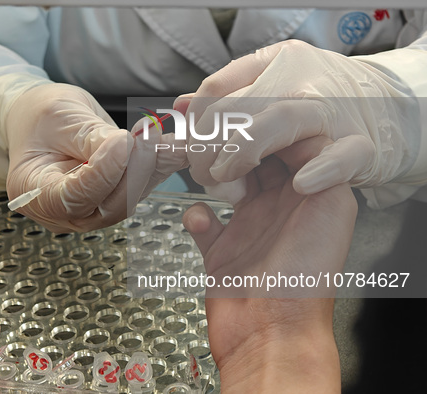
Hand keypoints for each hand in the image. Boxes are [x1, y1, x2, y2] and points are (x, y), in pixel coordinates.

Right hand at [5, 83, 185, 232]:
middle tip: (149, 135)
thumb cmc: (40, 117)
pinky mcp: (114, 198)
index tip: (122, 141)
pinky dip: (157, 165)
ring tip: (160, 134)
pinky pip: (139, 187)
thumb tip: (128, 147)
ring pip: (130, 199)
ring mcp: (91, 210)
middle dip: (135, 170)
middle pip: (109, 206)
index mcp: (36, 194)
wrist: (43, 119)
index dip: (103, 173)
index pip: (74, 198)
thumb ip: (91, 138)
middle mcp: (64, 212)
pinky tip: (170, 144)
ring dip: (151, 167)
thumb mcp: (59, 117)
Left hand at [180, 39, 416, 205]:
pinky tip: (302, 184)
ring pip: (284, 118)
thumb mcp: (265, 97)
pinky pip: (345, 154)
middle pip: (239, 104)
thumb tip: (180, 106)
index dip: (195, 122)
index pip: (217, 87)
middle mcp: (301, 82)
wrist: (385, 109)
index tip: (188, 145)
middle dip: (209, 143)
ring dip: (245, 149)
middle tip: (203, 172)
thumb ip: (223, 104)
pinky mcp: (361, 146)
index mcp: (274, 66)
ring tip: (228, 178)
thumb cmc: (313, 109)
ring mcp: (331, 113)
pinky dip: (323, 168)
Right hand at [183, 137, 356, 391]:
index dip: (265, 126)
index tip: (244, 115)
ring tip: (202, 167)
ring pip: (225, 184)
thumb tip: (304, 128)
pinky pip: (203, 222)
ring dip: (211, 172)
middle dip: (233, 145)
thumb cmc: (304, 280)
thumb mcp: (330, 207)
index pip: (286, 145)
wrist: (271, 334)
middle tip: (213, 132)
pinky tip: (199, 218)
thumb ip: (321, 163)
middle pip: (253, 160)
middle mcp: (280, 209)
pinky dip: (196, 215)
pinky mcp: (222, 251)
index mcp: (309, 196)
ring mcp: (249, 229)